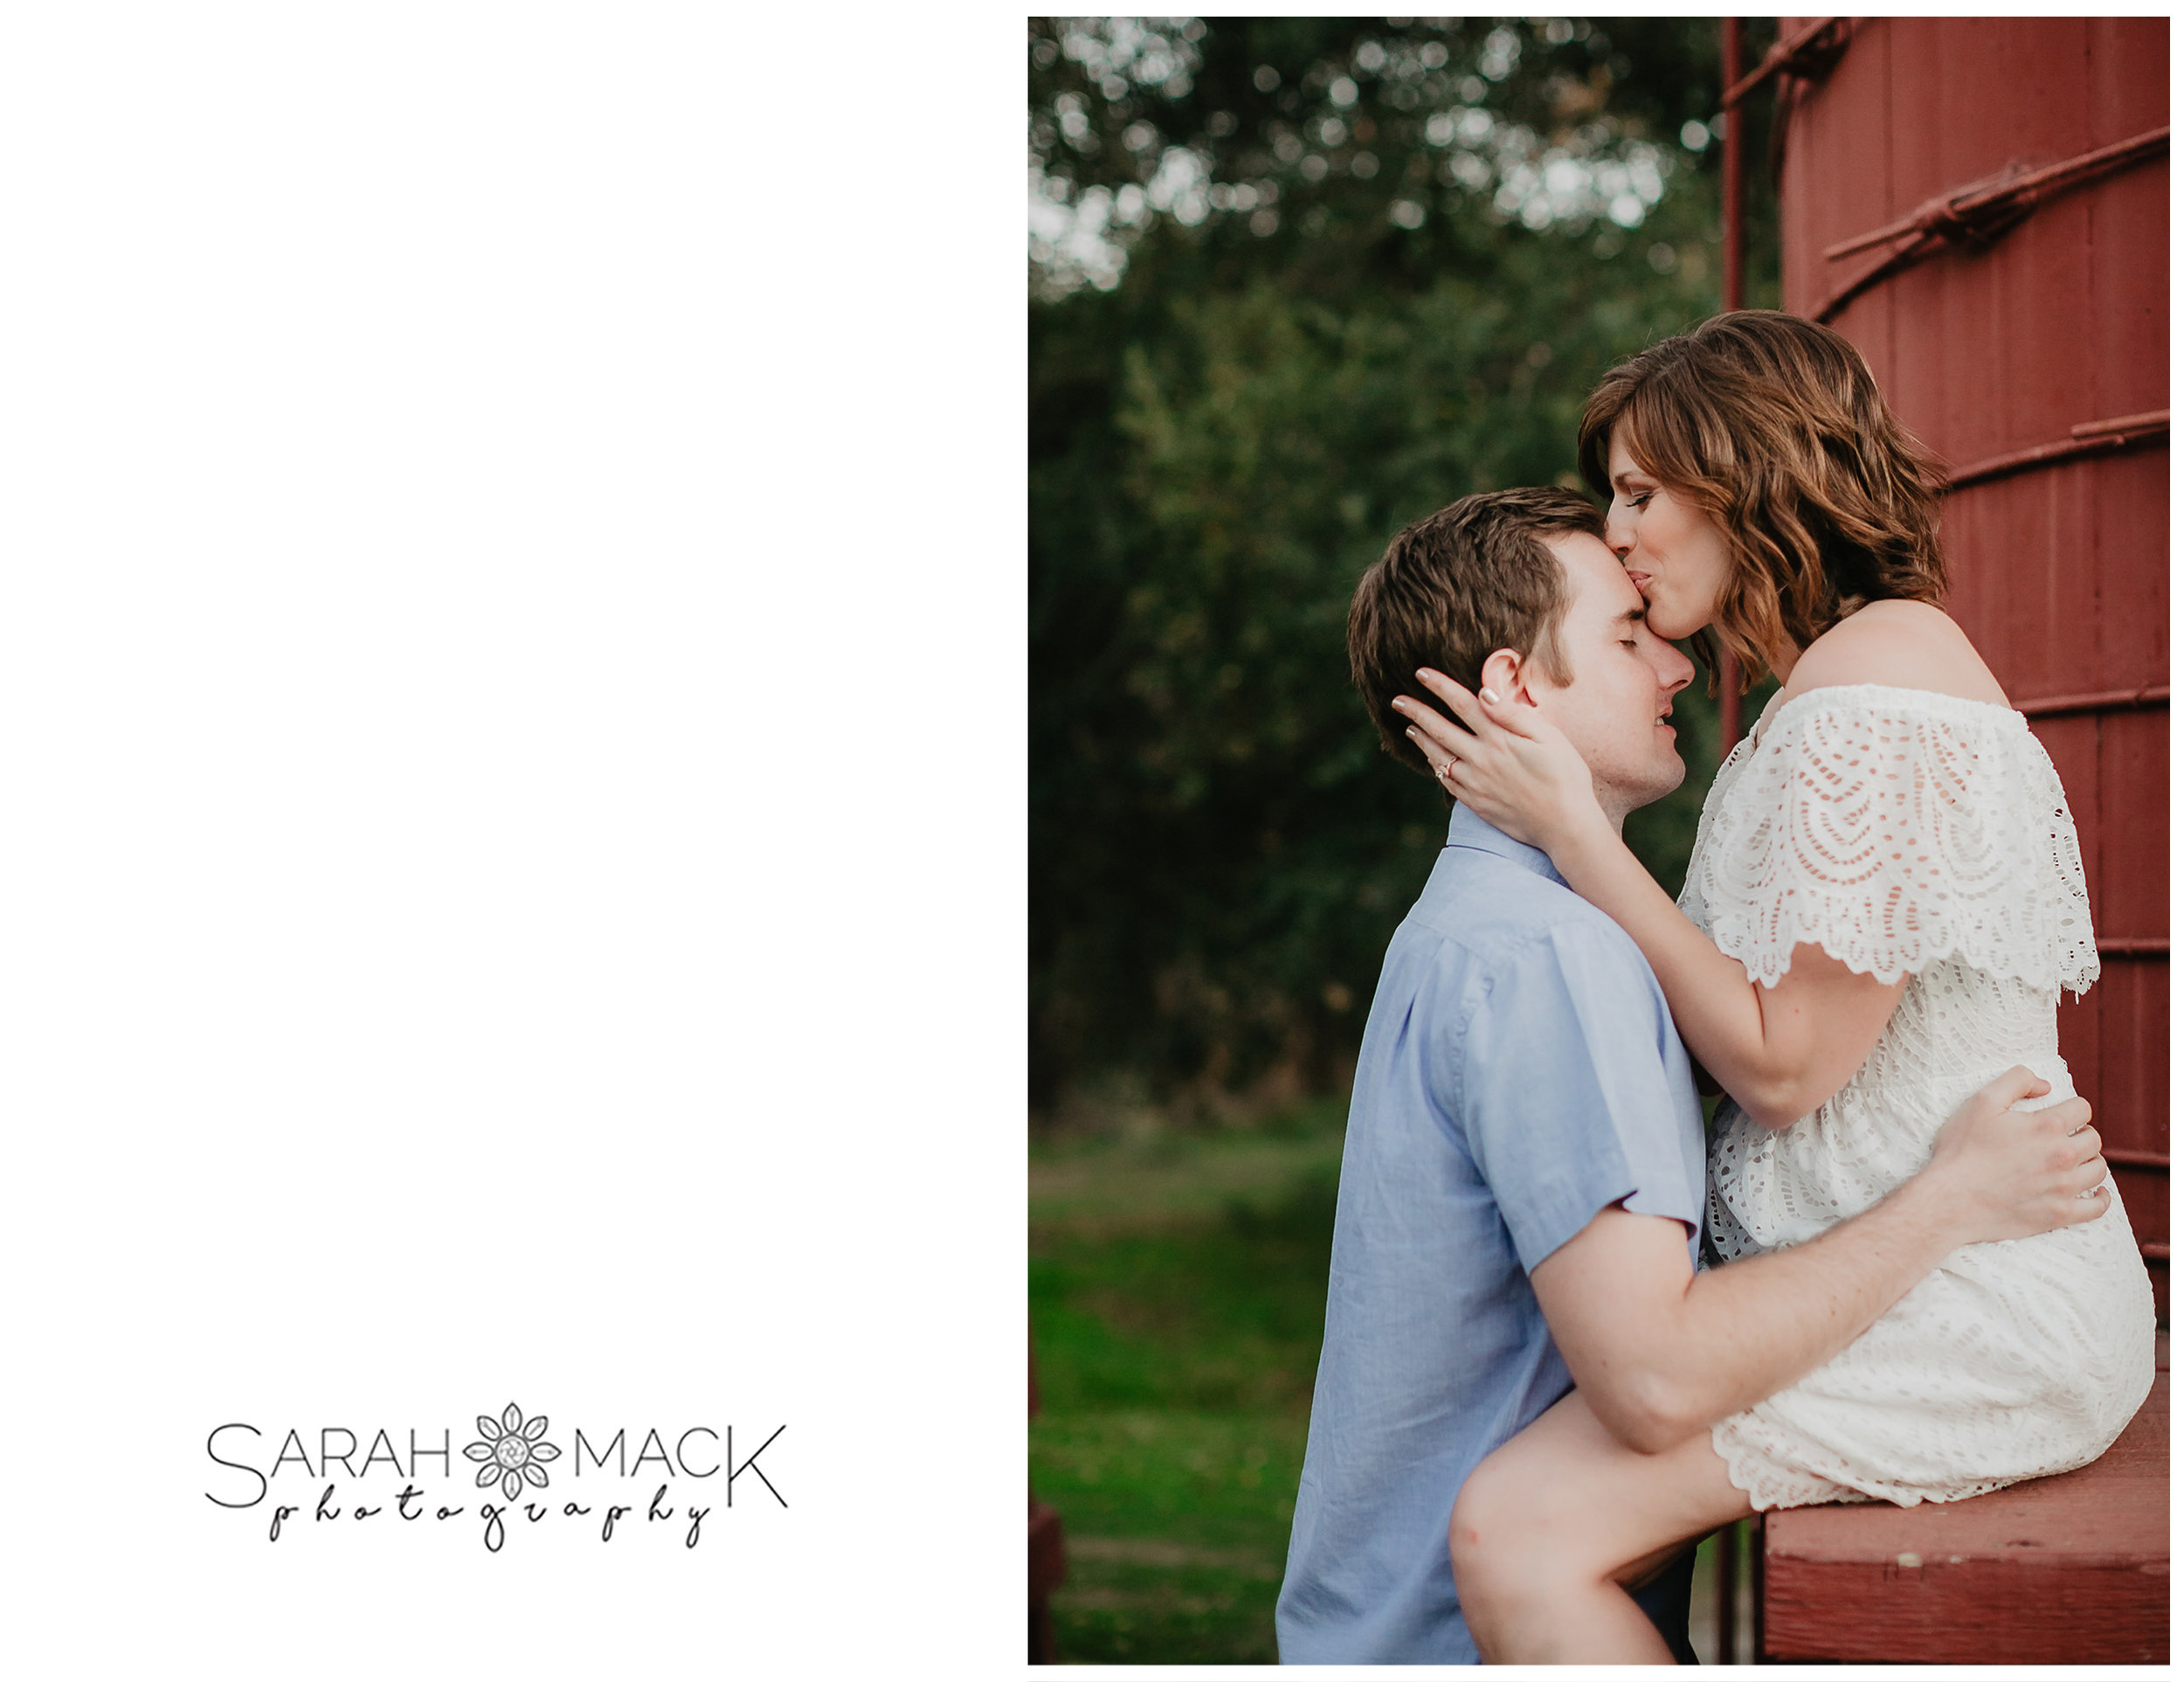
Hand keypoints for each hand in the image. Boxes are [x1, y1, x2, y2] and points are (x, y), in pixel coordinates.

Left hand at [1391, 669, 1600, 853]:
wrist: (1566, 826)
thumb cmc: (1566, 777)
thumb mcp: (1549, 738)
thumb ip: (1514, 714)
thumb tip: (1484, 693)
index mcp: (1500, 739)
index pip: (1462, 704)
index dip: (1439, 687)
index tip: (1420, 673)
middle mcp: (1482, 759)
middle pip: (1440, 729)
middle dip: (1416, 712)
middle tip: (1396, 700)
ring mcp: (1476, 783)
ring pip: (1438, 757)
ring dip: (1421, 739)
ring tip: (1409, 728)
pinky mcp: (1476, 803)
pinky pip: (1447, 781)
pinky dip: (1436, 767)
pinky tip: (1432, 759)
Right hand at [1920, 1066, 2108, 1246]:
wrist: (1951, 1199)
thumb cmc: (1962, 1150)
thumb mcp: (1981, 1102)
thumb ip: (2016, 1081)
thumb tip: (2046, 1086)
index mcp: (2047, 1127)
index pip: (2082, 1109)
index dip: (2070, 1108)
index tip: (2058, 1115)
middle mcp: (2063, 1156)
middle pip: (2093, 1139)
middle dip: (2080, 1134)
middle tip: (2061, 1139)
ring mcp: (2064, 1188)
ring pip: (2098, 1169)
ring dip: (2089, 1161)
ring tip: (2073, 1162)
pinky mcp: (2060, 1214)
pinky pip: (2097, 1208)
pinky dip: (2100, 1198)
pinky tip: (2095, 1192)